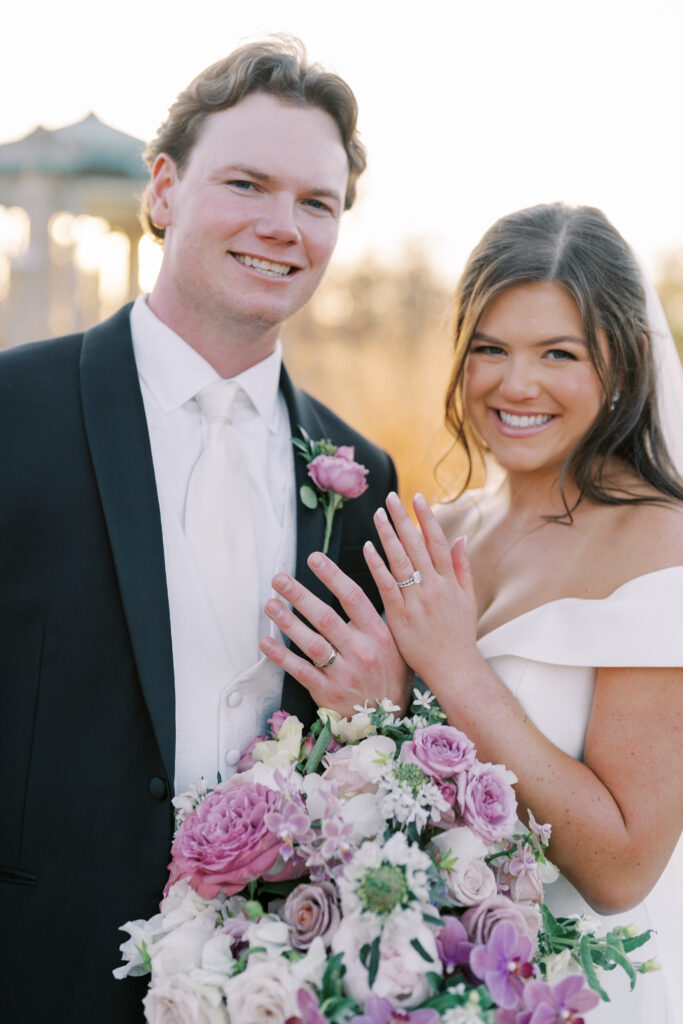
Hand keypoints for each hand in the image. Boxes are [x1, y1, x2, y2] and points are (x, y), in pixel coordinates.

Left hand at [260, 550, 411, 717]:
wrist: (388, 721)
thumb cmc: (390, 675)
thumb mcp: (398, 643)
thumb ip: (378, 616)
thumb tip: (361, 583)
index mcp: (379, 635)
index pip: (354, 598)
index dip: (332, 576)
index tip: (314, 558)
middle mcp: (361, 652)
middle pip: (326, 618)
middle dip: (300, 595)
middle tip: (279, 578)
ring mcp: (344, 674)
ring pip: (312, 643)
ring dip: (288, 622)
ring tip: (270, 604)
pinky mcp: (327, 693)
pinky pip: (301, 671)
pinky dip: (282, 656)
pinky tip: (267, 641)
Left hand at [363, 492, 481, 692]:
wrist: (453, 669)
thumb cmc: (459, 635)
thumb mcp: (467, 599)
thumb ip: (462, 568)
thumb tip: (461, 538)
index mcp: (450, 581)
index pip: (437, 542)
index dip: (426, 518)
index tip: (417, 498)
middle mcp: (434, 587)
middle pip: (417, 546)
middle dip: (403, 519)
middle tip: (391, 498)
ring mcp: (417, 601)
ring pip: (401, 562)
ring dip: (388, 536)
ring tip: (378, 515)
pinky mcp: (400, 616)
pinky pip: (388, 586)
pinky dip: (378, 566)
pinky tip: (368, 548)